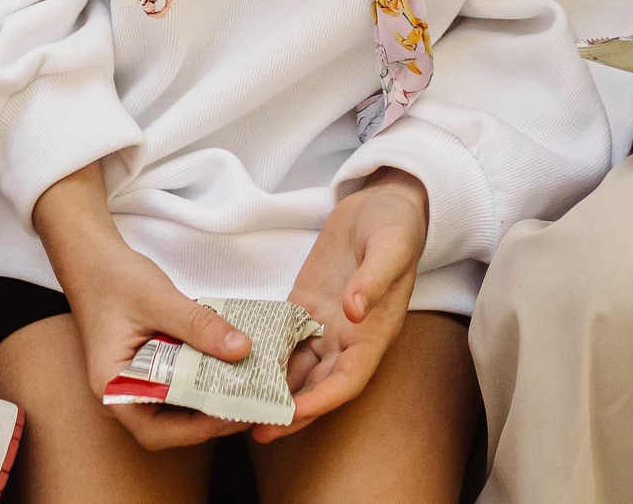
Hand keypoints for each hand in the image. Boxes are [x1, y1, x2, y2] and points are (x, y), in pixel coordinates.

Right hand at [33, 165, 255, 449]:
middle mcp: (121, 393)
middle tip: (252, 405)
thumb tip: (243, 349)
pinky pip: (177, 382)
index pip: (155, 430)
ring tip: (248, 388)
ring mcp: (134, 380)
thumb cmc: (114, 278)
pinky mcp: (147, 366)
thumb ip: (199, 325)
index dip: (197, 429)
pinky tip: (229, 366)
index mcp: (112, 386)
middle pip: (169, 426)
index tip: (234, 415)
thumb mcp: (159, 300)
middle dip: (211, 420)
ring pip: (176, 406)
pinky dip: (203, 379)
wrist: (92, 257)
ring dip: (210, 400)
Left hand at [257, 167, 428, 441]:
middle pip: (318, 385)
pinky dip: (264, 354)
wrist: (385, 202)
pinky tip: (236, 364)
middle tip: (256, 429)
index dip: (320, 401)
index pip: (347, 380)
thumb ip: (374, 279)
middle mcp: (349, 337)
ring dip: (273, 389)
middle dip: (290, 410)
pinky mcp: (306, 304)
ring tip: (239, 406)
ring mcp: (326, 322)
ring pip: (297, 367)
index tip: (290, 414)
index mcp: (374, 333)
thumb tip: (354, 310)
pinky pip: (283, 337)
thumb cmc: (396, 226)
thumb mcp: (391, 247)